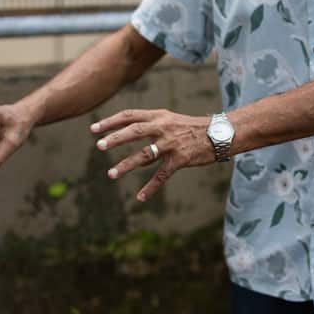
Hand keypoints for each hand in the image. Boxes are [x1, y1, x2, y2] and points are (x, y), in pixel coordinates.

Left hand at [91, 108, 214, 201]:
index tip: (94, 129)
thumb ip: (150, 125)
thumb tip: (127, 130)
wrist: (220, 134)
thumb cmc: (192, 128)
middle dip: (115, 139)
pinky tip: (140, 197)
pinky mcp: (180, 160)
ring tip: (111, 174)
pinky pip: (162, 175)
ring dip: (126, 165)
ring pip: (145, 154)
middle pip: (135, 131)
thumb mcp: (170, 120)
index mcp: (159, 116)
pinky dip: (150, 188)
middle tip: (99, 146)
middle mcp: (163, 128)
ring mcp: (172, 144)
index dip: (111, 122)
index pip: (130, 115)